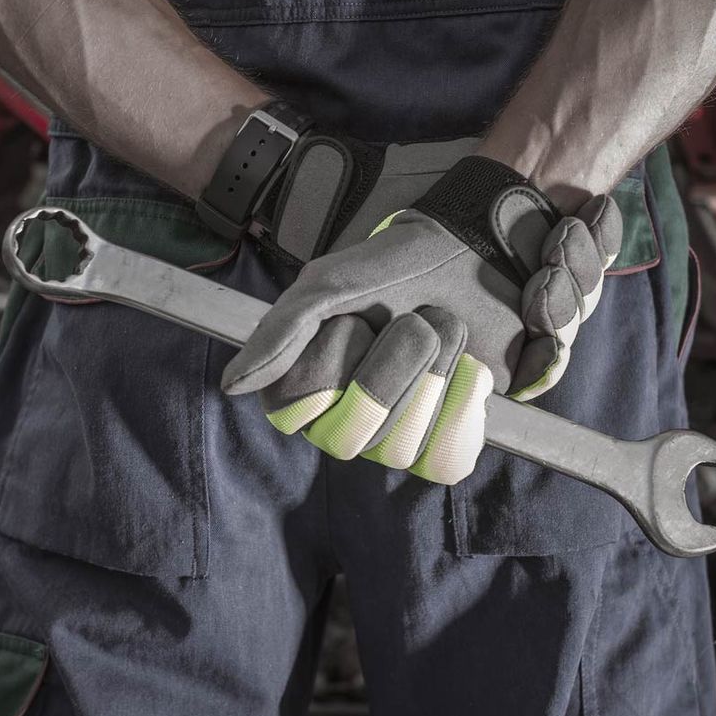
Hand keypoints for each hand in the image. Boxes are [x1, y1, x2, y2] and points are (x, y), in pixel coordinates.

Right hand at [222, 157, 620, 481]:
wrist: (483, 256)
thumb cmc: (402, 266)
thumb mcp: (333, 284)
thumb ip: (281, 330)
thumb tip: (233, 385)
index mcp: (307, 382)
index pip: (295, 413)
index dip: (330, 369)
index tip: (358, 322)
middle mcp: (347, 418)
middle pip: (351, 438)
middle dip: (393, 368)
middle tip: (416, 321)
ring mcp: (398, 436)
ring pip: (399, 450)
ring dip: (433, 376)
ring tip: (445, 332)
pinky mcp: (449, 439)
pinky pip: (444, 460)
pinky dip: (462, 408)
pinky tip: (469, 371)